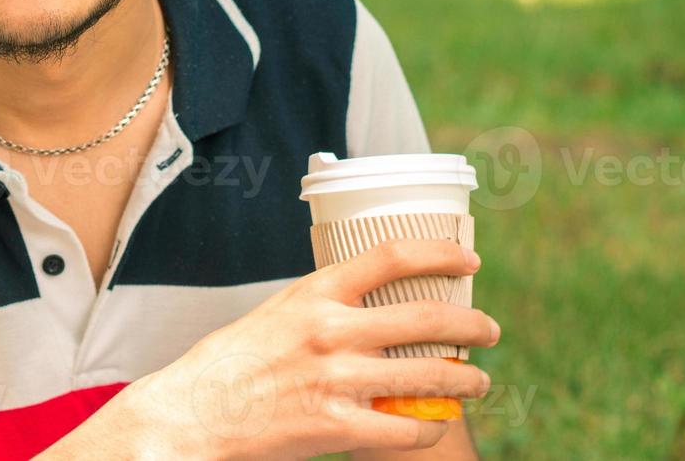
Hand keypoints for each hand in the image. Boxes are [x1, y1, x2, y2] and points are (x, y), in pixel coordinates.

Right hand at [116, 239, 498, 460]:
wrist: (194, 412)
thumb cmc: (232, 363)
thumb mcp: (276, 314)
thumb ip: (323, 309)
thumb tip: (368, 308)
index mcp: (315, 293)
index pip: (392, 256)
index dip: (440, 254)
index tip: (469, 261)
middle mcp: (331, 330)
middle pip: (426, 319)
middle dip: (473, 324)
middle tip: (490, 330)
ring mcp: (336, 380)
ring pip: (430, 376)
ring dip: (466, 379)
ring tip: (478, 381)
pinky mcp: (336, 427)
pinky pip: (408, 429)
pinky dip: (430, 426)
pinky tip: (433, 423)